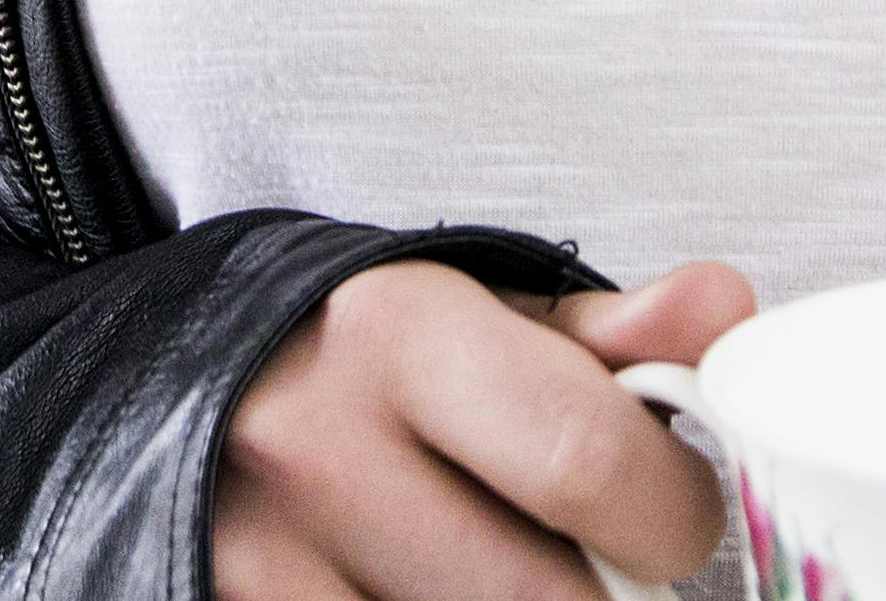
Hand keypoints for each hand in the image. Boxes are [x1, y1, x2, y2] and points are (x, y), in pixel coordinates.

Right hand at [218, 256, 755, 600]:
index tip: (669, 515)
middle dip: (603, 598)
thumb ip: (604, 337)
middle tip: (592, 566)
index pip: (588, 464)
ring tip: (499, 576)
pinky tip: (423, 595)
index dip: (671, 513)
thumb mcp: (470, 317)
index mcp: (394, 333)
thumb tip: (724, 313)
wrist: (161, 386)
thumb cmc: (351, 362)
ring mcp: (259, 561)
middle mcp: (313, 448)